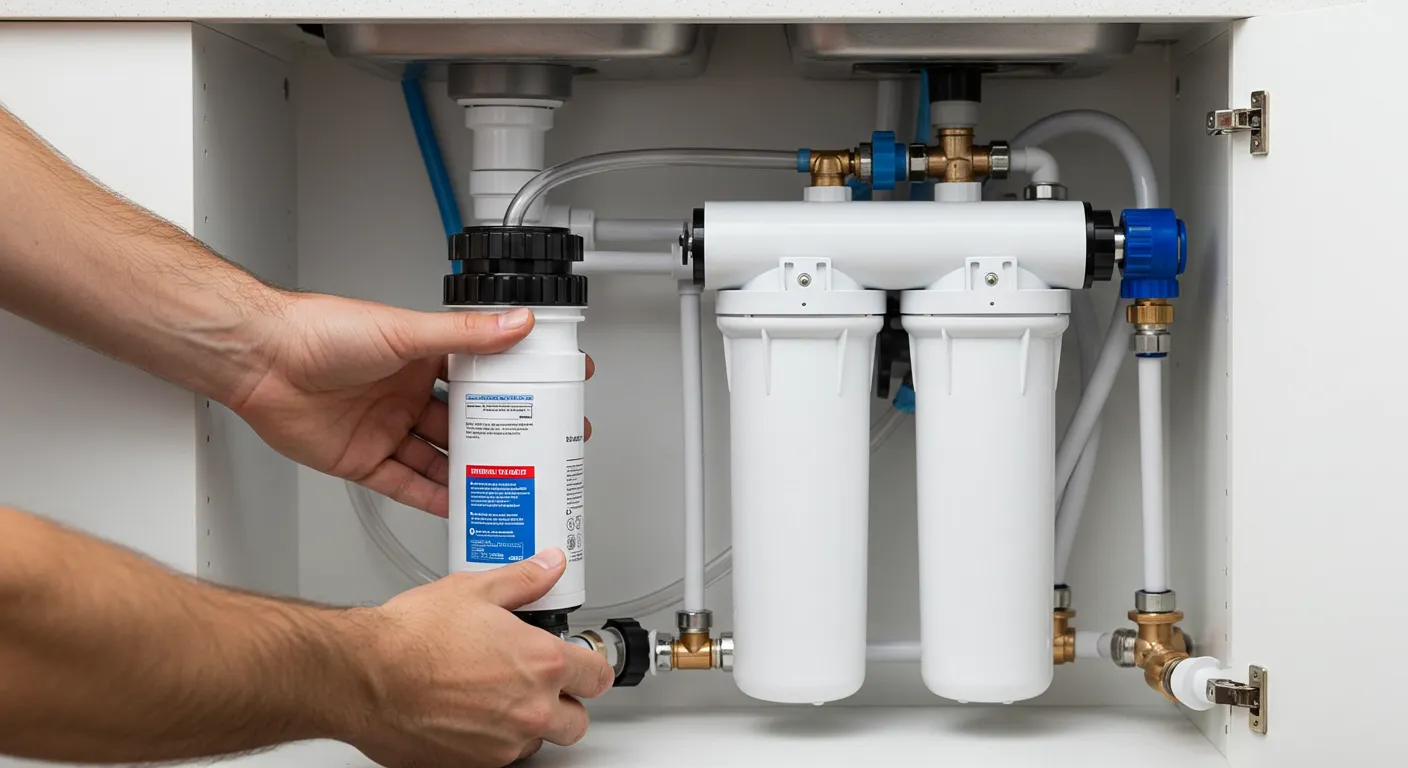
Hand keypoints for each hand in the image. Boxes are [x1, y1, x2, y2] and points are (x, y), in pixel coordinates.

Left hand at [232, 294, 592, 516]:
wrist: (260, 361)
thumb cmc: (319, 331)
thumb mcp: (404, 331)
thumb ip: (463, 335)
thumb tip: (515, 322)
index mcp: (420, 357)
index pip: (481, 373)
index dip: (517, 384)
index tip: (552, 391)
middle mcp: (405, 394)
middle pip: (465, 424)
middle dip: (504, 440)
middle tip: (541, 451)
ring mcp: (386, 429)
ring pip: (440, 459)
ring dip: (472, 473)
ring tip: (511, 487)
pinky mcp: (364, 461)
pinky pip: (407, 485)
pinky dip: (434, 499)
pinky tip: (460, 507)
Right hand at [350, 549, 613, 767]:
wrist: (363, 676)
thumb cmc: (411, 638)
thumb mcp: (474, 590)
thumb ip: (524, 580)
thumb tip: (548, 566)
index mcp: (542, 664)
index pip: (598, 675)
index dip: (589, 664)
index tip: (578, 659)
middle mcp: (530, 710)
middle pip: (576, 721)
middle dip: (565, 702)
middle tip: (539, 681)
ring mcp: (502, 744)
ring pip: (538, 741)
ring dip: (528, 722)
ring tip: (497, 694)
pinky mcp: (472, 765)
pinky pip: (501, 757)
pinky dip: (495, 740)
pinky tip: (472, 713)